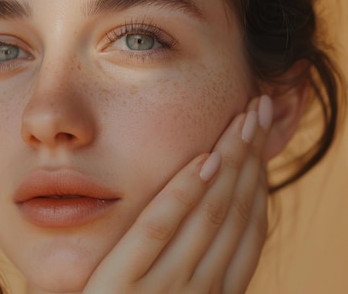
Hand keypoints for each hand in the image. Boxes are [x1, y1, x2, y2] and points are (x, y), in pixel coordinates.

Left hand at [83, 96, 273, 293]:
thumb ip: (189, 266)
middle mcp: (200, 291)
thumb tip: (210, 215)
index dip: (259, 180)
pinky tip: (203, 159)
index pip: (249, 229)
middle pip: (235, 212)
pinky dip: (184, 194)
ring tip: (243, 118)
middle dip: (252, 157)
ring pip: (209, 215)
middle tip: (260, 110)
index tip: (262, 141)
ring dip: (231, 162)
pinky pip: (158, 229)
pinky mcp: (123, 284)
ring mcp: (165, 289)